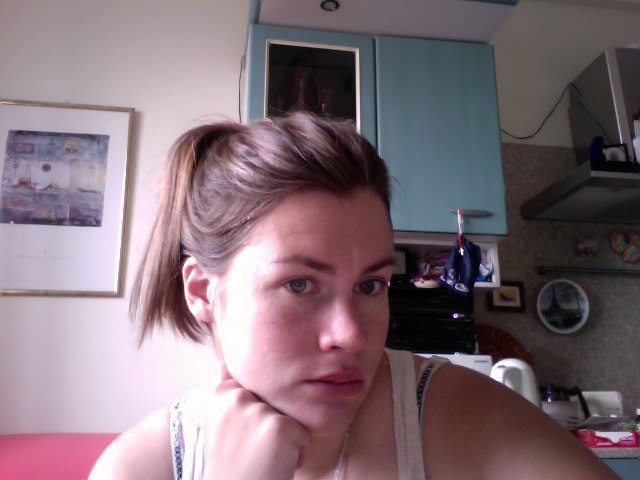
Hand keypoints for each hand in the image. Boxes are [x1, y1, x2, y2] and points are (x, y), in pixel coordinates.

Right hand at [201, 361, 310, 479]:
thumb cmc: (231, 464)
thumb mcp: (221, 423)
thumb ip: (223, 390)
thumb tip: (221, 361)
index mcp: (221, 395)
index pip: (252, 386)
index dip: (254, 416)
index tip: (238, 437)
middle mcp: (238, 398)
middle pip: (275, 402)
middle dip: (270, 425)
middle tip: (250, 450)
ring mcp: (259, 411)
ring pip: (290, 418)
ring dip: (283, 440)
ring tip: (261, 458)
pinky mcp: (280, 427)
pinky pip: (302, 434)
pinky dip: (295, 453)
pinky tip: (274, 465)